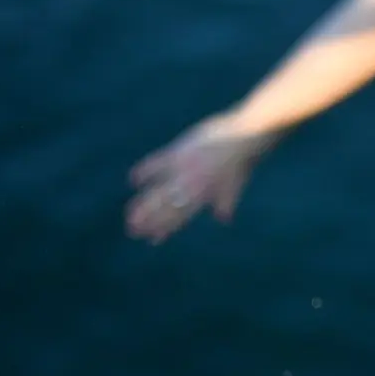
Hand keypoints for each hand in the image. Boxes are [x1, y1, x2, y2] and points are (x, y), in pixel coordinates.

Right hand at [125, 113, 270, 243]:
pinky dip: (144, 171)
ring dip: (143, 205)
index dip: (165, 229)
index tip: (153, 240)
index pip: (180, 217)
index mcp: (204, 195)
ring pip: (158, 192)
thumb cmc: (242, 160)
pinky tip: (133, 179)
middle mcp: (191, 185)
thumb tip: (224, 221)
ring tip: (129, 217)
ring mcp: (183, 168)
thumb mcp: (235, 185)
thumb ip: (225, 203)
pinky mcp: (178, 150)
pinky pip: (157, 163)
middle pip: (165, 209)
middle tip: (133, 232)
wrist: (245, 135)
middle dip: (148, 222)